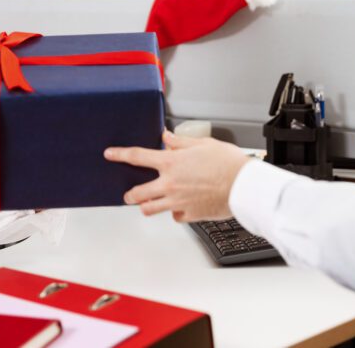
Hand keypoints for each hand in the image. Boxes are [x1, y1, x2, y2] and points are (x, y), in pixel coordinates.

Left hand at [104, 131, 248, 221]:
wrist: (244, 186)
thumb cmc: (228, 164)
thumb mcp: (203, 144)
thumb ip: (180, 142)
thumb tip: (167, 137)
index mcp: (172, 163)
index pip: (137, 156)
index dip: (120, 154)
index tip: (110, 154)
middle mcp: (170, 184)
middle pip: (137, 192)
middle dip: (130, 194)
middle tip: (129, 194)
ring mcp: (177, 202)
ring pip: (150, 209)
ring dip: (147, 206)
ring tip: (149, 203)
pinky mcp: (189, 215)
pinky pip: (174, 216)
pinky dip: (175, 212)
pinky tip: (180, 207)